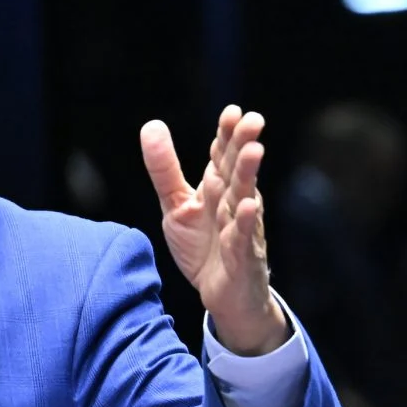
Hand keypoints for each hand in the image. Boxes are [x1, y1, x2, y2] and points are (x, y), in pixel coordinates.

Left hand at [140, 105, 286, 354]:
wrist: (220, 295)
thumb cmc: (203, 246)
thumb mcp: (176, 205)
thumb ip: (165, 168)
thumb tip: (152, 124)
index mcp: (218, 188)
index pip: (222, 155)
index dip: (226, 134)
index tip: (231, 111)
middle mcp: (233, 203)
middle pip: (237, 170)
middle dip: (244, 145)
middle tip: (253, 120)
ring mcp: (240, 229)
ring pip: (245, 198)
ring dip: (249, 175)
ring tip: (254, 151)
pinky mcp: (241, 257)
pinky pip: (243, 238)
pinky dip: (245, 223)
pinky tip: (248, 206)